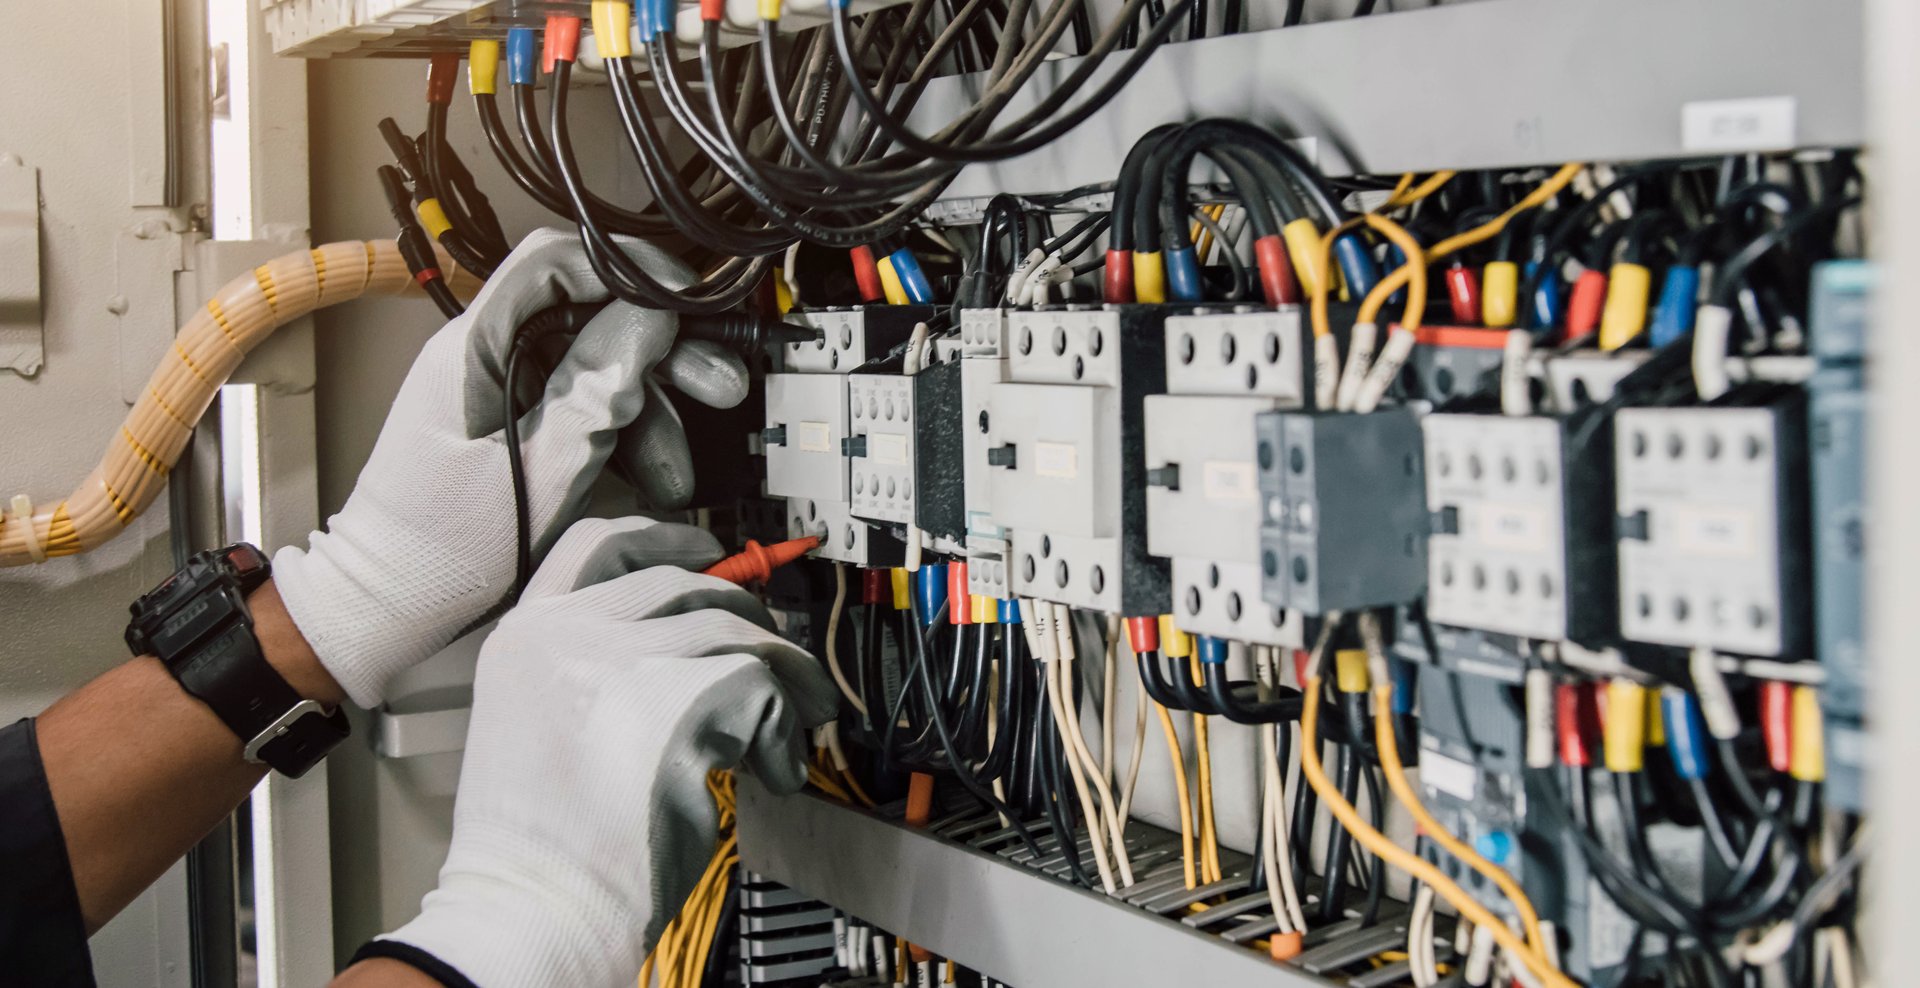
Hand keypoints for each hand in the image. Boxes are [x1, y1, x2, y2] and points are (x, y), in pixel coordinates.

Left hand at [271, 230, 748, 706]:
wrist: (392, 605)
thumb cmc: (440, 552)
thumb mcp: (537, 472)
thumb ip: (596, 393)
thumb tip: (649, 319)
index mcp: (474, 349)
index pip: (555, 263)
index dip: (628, 268)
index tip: (687, 299)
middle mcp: (488, 357)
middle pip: (592, 317)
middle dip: (663, 352)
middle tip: (718, 384)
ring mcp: (503, 390)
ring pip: (600, 369)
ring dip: (652, 414)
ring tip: (678, 470)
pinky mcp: (517, 424)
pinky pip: (586, 411)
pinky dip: (625, 442)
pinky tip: (650, 482)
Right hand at [375, 518, 836, 987]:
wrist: (529, 912)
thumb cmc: (538, 849)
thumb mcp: (536, 725)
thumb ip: (590, 669)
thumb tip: (683, 643)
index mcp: (525, 638)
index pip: (596, 545)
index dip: (661, 538)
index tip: (705, 548)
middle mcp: (566, 635)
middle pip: (684, 584)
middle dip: (746, 616)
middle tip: (776, 660)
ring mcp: (619, 663)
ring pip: (735, 630)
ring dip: (783, 676)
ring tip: (794, 724)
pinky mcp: (676, 704)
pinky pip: (763, 688)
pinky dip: (783, 732)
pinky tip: (771, 773)